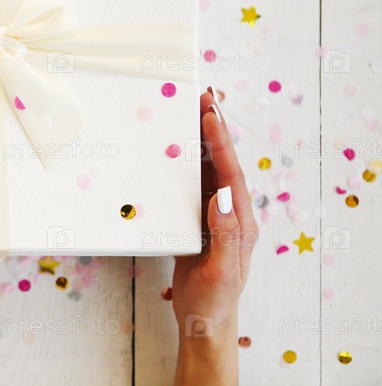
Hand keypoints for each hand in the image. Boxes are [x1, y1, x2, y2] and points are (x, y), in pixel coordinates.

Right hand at [172, 88, 258, 385]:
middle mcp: (230, 213)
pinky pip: (193, 183)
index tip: (210, 115)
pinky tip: (177, 149)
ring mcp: (214, 215)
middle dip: (216, 129)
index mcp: (240, 222)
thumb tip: (221, 196)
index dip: (221, 143)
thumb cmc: (213, 300)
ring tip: (193, 110)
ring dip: (202, 139)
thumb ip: (225, 235)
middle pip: (223, 163)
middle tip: (205, 97)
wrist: (204, 320)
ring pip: (208, 169)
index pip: (231, 174)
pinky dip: (187, 161)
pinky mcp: (197, 219)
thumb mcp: (221, 271)